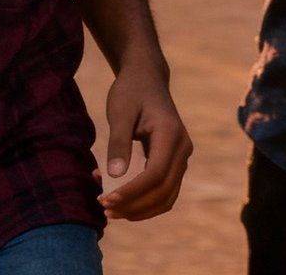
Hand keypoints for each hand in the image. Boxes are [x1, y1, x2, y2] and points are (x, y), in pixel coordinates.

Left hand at [97, 60, 191, 220]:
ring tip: (110, 209)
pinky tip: (119, 196)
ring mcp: (181, 156)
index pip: (155, 175)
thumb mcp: (120, 112)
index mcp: (170, 134)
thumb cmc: (131, 90)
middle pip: (163, 191)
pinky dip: (143, 200)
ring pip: (166, 197)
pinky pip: (163, 190)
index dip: (132, 192)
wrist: (146, 76)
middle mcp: (182, 148)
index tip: (106, 200)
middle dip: (134, 206)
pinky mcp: (173, 162)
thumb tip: (114, 176)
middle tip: (103, 208)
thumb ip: (118, 143)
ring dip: (139, 209)